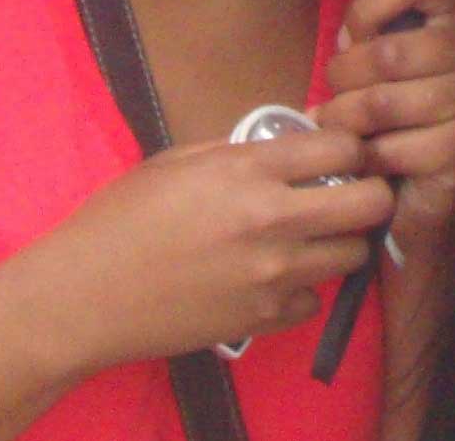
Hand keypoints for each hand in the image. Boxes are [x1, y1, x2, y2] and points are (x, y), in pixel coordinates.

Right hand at [7, 127, 394, 376]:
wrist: (84, 296)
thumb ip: (245, 149)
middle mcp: (272, 220)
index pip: (344, 147)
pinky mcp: (263, 319)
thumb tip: (302, 134)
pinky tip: (274, 277)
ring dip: (340, 241)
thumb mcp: (178, 161)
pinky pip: (314, 301)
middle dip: (371, 192)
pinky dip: (303, 289)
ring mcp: (272, 275)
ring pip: (353, 255)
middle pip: (371, 203)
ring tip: (312, 235)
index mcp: (249, 170)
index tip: (343, 154)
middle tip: (351, 193)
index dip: (351, 146)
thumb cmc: (119, 219)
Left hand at [321, 0, 454, 250]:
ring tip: (355, 127)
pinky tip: (380, 159)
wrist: (405, 189)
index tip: (357, 28)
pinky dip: (369, 157)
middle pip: (389, 50)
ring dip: (349, 121)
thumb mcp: (379, 13)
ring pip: (383, 101)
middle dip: (346, 79)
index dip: (372, 5)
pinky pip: (391, 147)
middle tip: (346, 94)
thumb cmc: (389, 94)